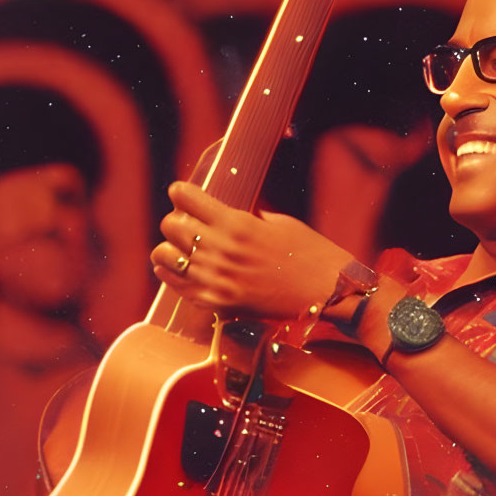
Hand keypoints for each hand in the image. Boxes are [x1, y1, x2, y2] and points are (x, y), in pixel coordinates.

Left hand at [151, 182, 351, 321]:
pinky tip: (176, 268)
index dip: (180, 192)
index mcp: (237, 223)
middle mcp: (222, 250)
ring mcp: (217, 279)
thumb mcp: (279, 223)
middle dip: (176, 220)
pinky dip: (171, 274)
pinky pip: (176, 286)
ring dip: (171, 248)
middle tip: (186, 222)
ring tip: (181, 248)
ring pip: (165, 256)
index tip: (180, 192)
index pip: (188, 199)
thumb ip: (247, 217)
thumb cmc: (311, 253)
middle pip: (171, 226)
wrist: (329, 293)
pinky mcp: (218, 303)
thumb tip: (224, 213)